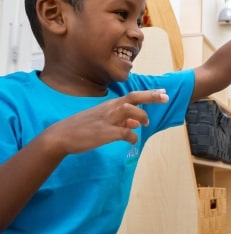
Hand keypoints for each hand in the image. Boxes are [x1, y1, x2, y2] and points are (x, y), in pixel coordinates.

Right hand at [45, 89, 168, 154]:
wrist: (61, 135)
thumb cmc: (83, 128)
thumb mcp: (103, 120)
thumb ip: (121, 120)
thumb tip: (137, 123)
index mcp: (110, 105)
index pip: (133, 96)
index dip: (149, 94)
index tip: (163, 92)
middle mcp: (110, 109)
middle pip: (134, 98)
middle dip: (151, 97)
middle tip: (166, 97)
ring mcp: (107, 120)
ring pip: (130, 111)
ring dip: (141, 116)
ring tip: (144, 124)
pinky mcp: (104, 132)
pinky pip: (124, 133)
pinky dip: (132, 136)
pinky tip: (132, 140)